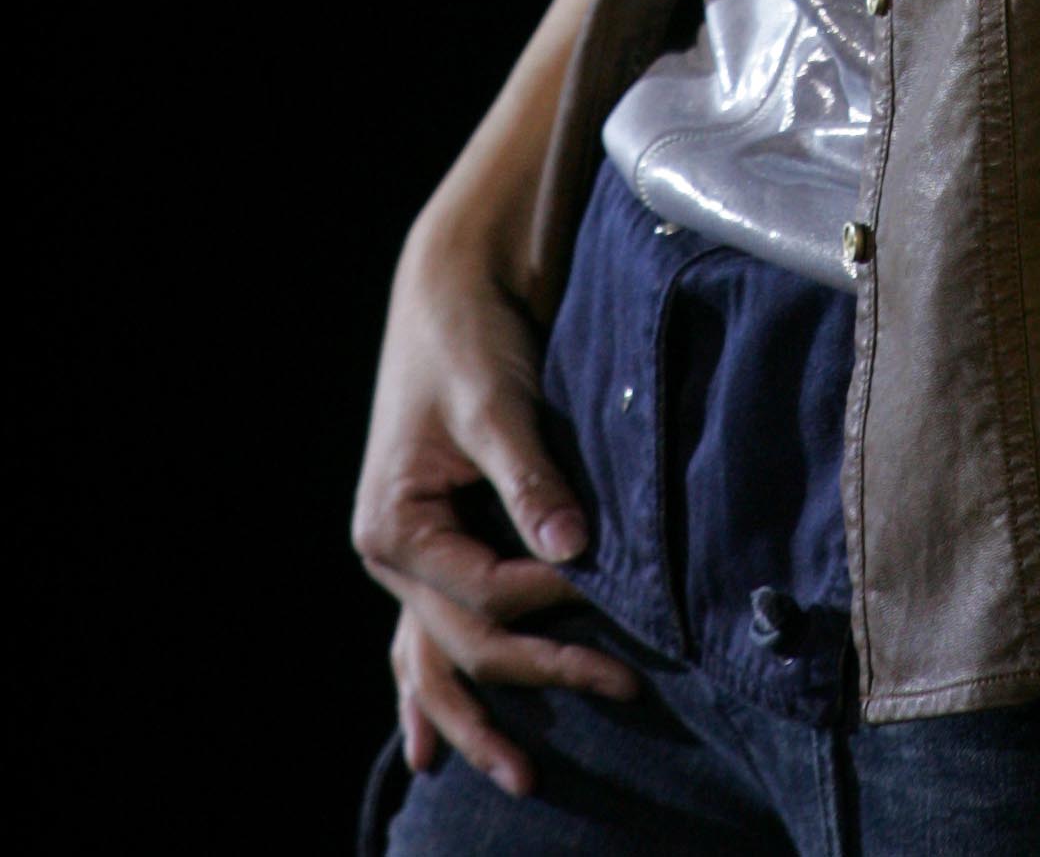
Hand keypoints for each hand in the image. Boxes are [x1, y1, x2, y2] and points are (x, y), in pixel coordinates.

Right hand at [353, 211, 639, 799]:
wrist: (451, 281)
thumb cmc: (470, 336)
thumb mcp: (498, 404)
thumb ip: (532, 482)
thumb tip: (576, 555)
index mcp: (394, 526)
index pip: (484, 591)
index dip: (552, 598)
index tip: (616, 588)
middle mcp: (391, 553)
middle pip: (468, 639)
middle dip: (543, 670)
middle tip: (627, 688)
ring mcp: (409, 555)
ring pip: (440, 656)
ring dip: (480, 716)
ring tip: (523, 778)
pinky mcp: (436, 542)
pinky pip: (432, 633)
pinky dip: (434, 689)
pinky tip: (432, 746)